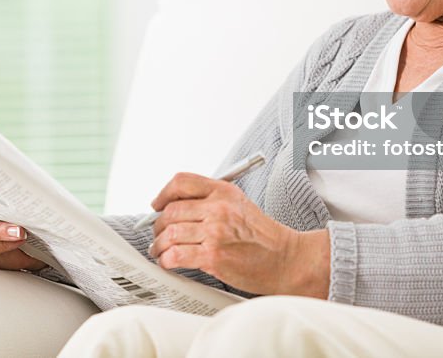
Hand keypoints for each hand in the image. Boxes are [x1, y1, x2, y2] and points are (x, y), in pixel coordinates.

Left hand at [147, 172, 329, 297]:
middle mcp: (218, 208)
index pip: (181, 182)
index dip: (163, 194)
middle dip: (158, 226)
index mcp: (223, 191)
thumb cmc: (263, 236)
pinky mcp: (213, 256)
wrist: (285, 259)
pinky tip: (169, 262)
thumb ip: (210, 200)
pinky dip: (166, 260)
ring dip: (159, 246)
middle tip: (158, 235)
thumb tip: (175, 207)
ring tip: (160, 251)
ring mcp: (215, 232)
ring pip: (170, 234)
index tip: (157, 205)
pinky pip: (176, 255)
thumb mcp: (239, 204)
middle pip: (171, 210)